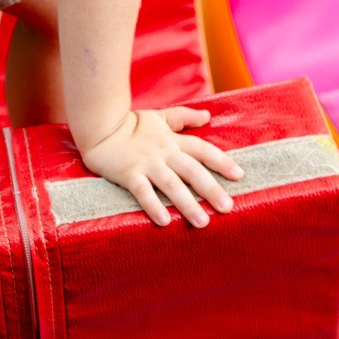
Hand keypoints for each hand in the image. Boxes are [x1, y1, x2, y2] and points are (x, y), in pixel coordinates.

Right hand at [78, 107, 244, 226]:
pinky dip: (153, 206)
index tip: (239, 176)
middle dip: (211, 190)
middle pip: (193, 171)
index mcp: (173, 140)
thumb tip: (207, 116)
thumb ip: (184, 117)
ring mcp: (146, 164)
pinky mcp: (128, 174)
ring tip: (202, 222)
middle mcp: (164, 153)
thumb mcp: (160, 117)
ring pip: (172, 185)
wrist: (99, 126)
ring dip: (188, 204)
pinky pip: (143, 192)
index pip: (203, 150)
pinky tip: (164, 221)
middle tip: (227, 208)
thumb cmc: (131, 123)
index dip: (221, 162)